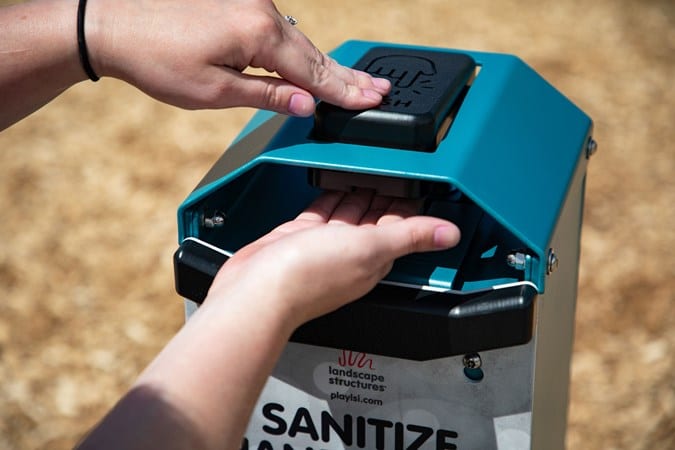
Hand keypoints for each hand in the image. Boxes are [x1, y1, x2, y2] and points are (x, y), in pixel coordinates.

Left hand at [86, 0, 390, 115]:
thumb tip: (306, 104)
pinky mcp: (240, 3)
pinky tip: (315, 64)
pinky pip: (282, 31)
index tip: (373, 101)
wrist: (114, 23)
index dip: (344, 91)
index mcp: (259, 34)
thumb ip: (267, 96)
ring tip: (357, 83)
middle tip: (381, 91)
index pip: (313, 72)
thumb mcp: (215, 91)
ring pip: (300, 42)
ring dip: (326, 65)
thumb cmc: (157, 59)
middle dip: (347, 77)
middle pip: (314, 54)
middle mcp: (262, 11)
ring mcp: (252, 3)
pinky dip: (301, 52)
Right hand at [206, 190, 460, 328]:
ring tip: (366, 171)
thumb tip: (450, 234)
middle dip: (384, 196)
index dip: (409, 205)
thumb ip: (408, 237)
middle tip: (393, 169)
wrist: (256, 292)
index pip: (399, 227)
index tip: (418, 182)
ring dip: (357, 195)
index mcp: (372, 259)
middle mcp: (350, 254)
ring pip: (347, 215)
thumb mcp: (369, 248)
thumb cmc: (306, 278)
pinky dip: (328, 200)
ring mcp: (323, 247)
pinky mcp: (297, 239)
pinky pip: (320, 215)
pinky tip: (330, 187)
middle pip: (373, 219)